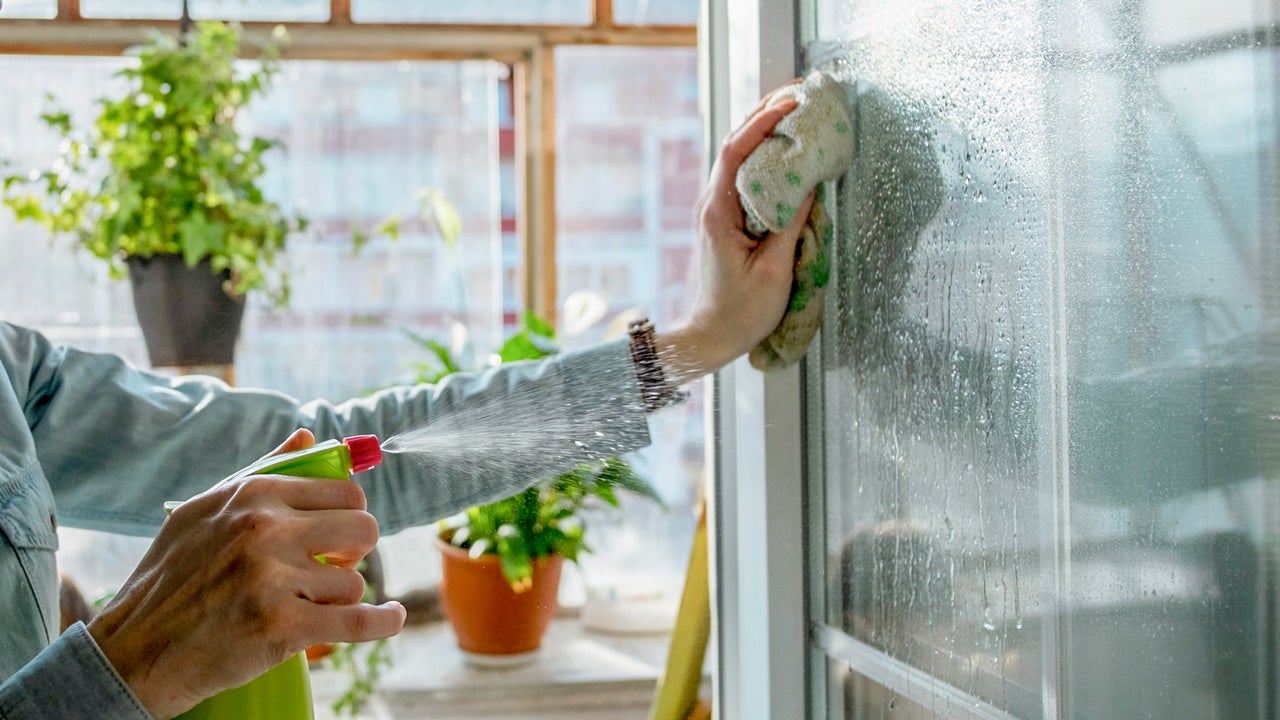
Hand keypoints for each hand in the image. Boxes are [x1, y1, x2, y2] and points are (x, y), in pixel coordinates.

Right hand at [87, 429, 404, 719]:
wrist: (134, 651)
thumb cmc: (171, 578)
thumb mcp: (205, 510)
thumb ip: (264, 471)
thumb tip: (310, 436)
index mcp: (252, 495)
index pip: (343, 492)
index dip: (348, 515)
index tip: (338, 533)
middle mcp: (264, 530)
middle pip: (362, 527)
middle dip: (355, 549)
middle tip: (334, 564)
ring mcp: (273, 579)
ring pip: (353, 580)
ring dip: (339, 596)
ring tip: (309, 604)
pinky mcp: (282, 627)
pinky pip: (357, 620)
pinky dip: (382, 622)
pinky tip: (391, 617)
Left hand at [659, 81, 814, 378]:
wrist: (711, 338)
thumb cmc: (742, 311)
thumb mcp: (776, 268)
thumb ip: (791, 222)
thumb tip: (810, 183)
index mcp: (718, 212)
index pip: (735, 151)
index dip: (761, 122)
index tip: (790, 104)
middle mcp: (711, 205)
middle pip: (734, 145)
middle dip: (763, 115)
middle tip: (797, 94)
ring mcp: (716, 212)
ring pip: (738, 160)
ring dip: (763, 133)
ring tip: (793, 112)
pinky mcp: (725, 221)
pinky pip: (743, 179)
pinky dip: (763, 158)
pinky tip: (785, 152)